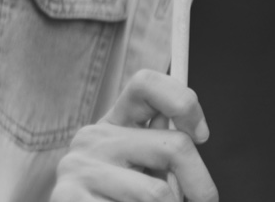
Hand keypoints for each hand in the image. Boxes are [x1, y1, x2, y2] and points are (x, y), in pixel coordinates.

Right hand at [51, 69, 217, 201]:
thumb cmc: (115, 197)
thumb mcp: (137, 168)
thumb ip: (160, 148)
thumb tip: (193, 137)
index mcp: (113, 123)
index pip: (146, 84)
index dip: (183, 102)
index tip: (201, 135)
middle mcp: (93, 138)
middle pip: (174, 146)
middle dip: (200, 183)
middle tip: (206, 201)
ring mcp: (79, 167)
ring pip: (157, 193)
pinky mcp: (68, 197)